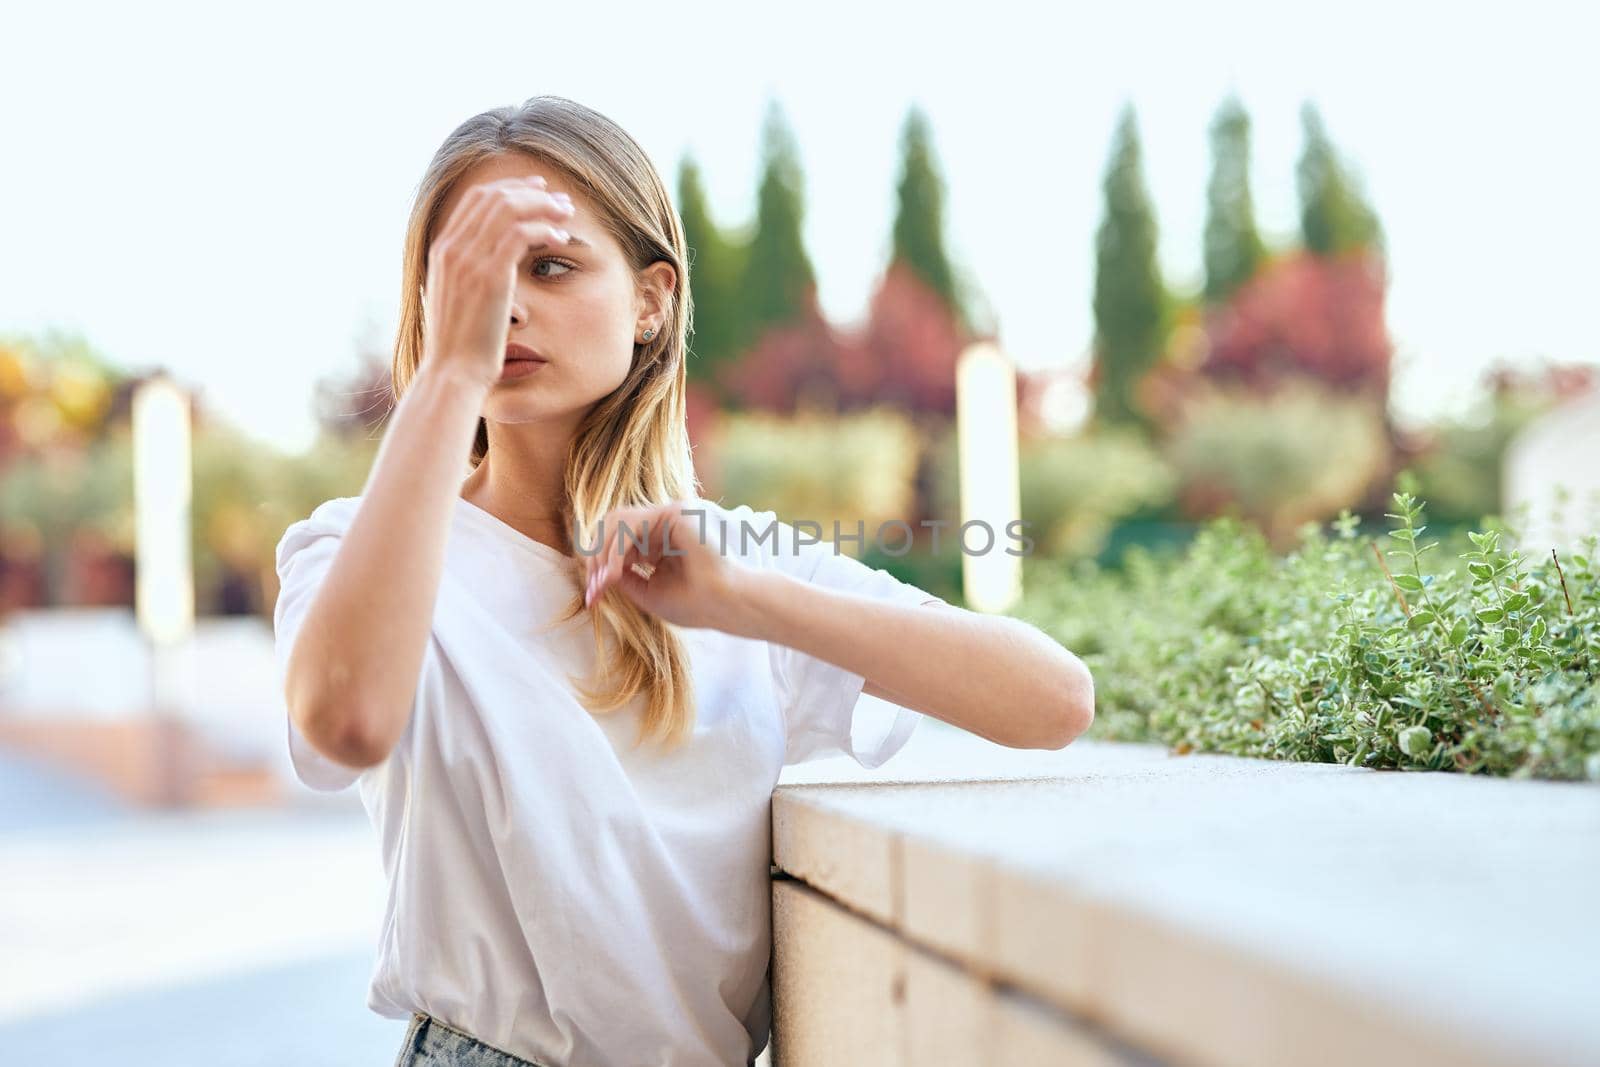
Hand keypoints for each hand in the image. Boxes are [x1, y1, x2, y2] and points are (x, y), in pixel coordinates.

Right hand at [419, 174, 576, 389]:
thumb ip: (468, 276)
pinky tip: (561, 238)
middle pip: (493, 196)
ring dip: (543, 206)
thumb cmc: (460, 347)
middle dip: (530, 192)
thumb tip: (490, 266)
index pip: (475, 200)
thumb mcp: (458, 301)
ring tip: (567, 214)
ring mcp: (468, 260)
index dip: (509, 188)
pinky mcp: (490, 276)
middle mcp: (452, 249)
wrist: (453, 372)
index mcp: (442, 251)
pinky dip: (544, 230)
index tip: (536, 190)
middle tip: (560, 199)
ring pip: (509, 209)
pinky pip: (521, 235)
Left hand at [583, 500, 755, 632]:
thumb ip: (623, 576)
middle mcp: (664, 523)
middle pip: (612, 525)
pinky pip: (631, 524)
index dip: (598, 566)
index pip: (617, 539)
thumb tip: (598, 570)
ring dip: (603, 553)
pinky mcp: (675, 512)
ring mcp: (670, 514)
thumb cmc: (696, 604)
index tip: (592, 598)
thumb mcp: (647, 591)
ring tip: (603, 582)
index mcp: (659, 540)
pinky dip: (617, 550)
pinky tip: (615, 574)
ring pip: (617, 521)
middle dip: (595, 558)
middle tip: (593, 589)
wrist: (726, 605)